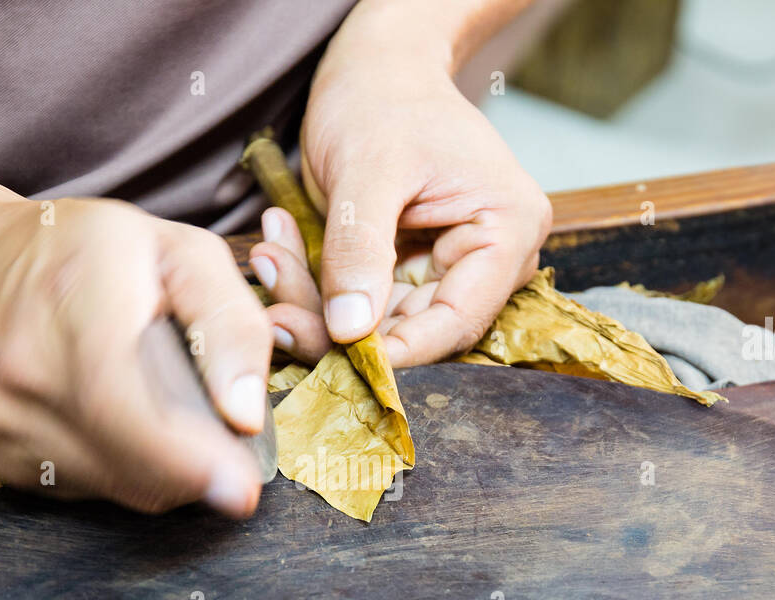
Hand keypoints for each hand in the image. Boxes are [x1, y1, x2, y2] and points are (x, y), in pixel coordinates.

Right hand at [0, 197, 272, 516]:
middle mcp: (24, 371)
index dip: (186, 459)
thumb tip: (246, 415)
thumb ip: (229, 323)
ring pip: (118, 486)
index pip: (122, 403)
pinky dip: (128, 473)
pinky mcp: (2, 458)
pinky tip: (131, 429)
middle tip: (234, 456)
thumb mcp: (177, 250)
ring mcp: (6, 423)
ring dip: (168, 475)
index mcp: (73, 302)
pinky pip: (91, 489)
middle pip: (130, 462)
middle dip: (199, 474)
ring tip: (180, 425)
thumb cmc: (80, 249)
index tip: (241, 489)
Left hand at [249, 28, 550, 366]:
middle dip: (338, 325)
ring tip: (268, 258)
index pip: (457, 320)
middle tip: (273, 312)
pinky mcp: (407, 269)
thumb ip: (360, 249)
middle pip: (414, 329)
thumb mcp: (367, 167)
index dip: (397, 350)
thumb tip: (351, 329)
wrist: (374, 68)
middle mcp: (488, 259)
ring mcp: (447, 266)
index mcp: (506, 231)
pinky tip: (278, 251)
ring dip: (315, 302)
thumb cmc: (383, 97)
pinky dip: (314, 284)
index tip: (333, 355)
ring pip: (379, 321)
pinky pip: (359, 300)